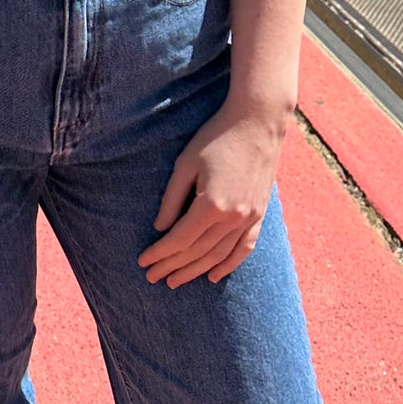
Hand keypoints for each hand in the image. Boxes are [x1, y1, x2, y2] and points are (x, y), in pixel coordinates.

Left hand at [139, 102, 288, 288]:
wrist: (258, 123)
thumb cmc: (216, 138)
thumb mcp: (185, 164)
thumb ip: (172, 199)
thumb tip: (160, 229)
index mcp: (211, 204)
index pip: (179, 239)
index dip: (159, 253)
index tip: (143, 262)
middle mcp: (233, 217)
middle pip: (197, 252)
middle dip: (172, 267)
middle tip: (153, 278)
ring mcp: (250, 218)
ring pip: (219, 255)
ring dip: (195, 270)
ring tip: (175, 281)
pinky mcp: (260, 215)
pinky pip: (244, 248)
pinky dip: (228, 265)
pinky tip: (213, 276)